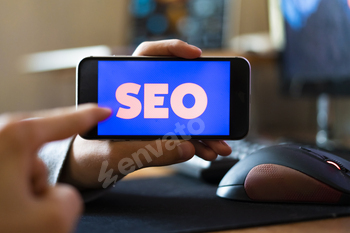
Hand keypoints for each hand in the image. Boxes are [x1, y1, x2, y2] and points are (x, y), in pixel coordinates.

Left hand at [0, 104, 110, 232]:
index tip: (104, 110)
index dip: (89, 117)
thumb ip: (69, 199)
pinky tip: (0, 216)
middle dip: (39, 186)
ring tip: (4, 220)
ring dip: (19, 201)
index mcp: (9, 141)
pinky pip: (4, 183)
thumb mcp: (53, 219)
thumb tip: (52, 196)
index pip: (61, 123)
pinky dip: (5, 202)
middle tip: (23, 216)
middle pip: (37, 159)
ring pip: (18, 177)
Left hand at [61, 39, 231, 189]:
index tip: (194, 54)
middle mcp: (139, 99)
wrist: (85, 171)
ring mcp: (149, 116)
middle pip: (175, 89)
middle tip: (219, 117)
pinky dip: (197, 143)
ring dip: (204, 128)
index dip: (172, 50)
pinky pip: (180, 135)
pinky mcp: (155, 135)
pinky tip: (208, 151)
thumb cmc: (89, 157)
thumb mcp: (113, 155)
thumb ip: (146, 152)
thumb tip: (187, 147)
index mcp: (122, 91)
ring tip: (220, 145)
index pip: (147, 57)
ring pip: (182, 114)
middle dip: (201, 104)